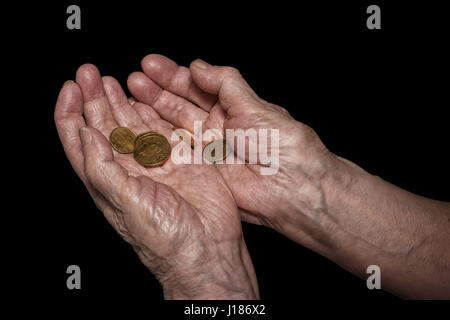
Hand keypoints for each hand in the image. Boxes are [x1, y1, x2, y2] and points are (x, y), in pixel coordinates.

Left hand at [55, 64, 258, 298]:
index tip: (71, 88)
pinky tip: (145, 99)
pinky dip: (154, 112)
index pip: (80, 141)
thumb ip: (102, 169)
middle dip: (94, 98)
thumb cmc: (166, 238)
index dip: (71, 114)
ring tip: (110, 80)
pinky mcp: (182, 158)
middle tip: (89, 72)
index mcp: (108, 181)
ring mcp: (157, 163)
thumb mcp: (125, 205)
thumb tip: (85, 134)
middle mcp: (130, 169)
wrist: (207, 248)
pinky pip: (163, 129)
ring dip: (120, 101)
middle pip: (105, 126)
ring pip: (133, 124)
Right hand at [127, 55, 341, 252]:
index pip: (197, 86)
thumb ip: (225, 83)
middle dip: (157, 90)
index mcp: (232, 107)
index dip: (173, 76)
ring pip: (174, 125)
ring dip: (153, 110)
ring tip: (131, 94)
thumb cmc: (280, 144)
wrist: (289, 187)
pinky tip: (140, 125)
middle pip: (181, 104)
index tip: (151, 64)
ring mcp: (207, 149)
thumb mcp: (253, 105)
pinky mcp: (200, 170)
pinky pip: (174, 151)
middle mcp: (217, 127)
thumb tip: (198, 66)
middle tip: (134, 79)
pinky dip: (156, 138)